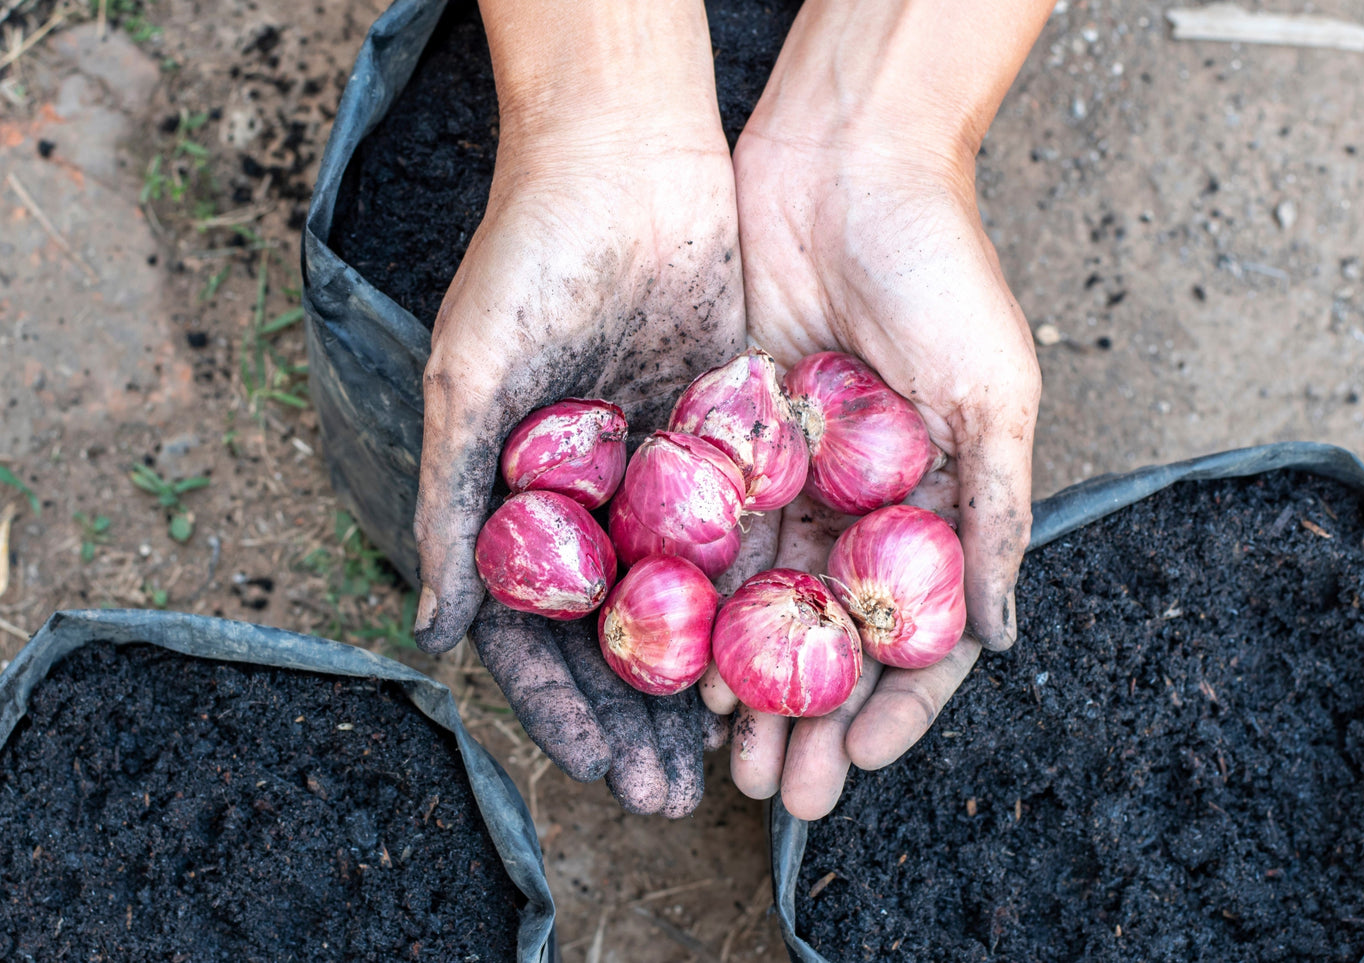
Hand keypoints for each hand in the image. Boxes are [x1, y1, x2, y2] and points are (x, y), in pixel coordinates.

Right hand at [411, 0, 740, 815]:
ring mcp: (658, 479)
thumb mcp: (471, 382)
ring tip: (729, 756)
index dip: (560, 708)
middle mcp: (589, 503)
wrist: (624, 161)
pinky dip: (755, 604)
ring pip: (683, 603)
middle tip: (672, 794)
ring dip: (702, 682)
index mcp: (516, 501)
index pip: (533, 632)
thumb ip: (452, 503)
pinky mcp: (725, 444)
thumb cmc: (528, 260)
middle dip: (638, 719)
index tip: (596, 768)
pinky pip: (742, 538)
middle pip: (615, 637)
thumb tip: (438, 635)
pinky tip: (780, 662)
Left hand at [704, 0, 1049, 819]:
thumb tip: (998, 634)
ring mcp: (792, 480)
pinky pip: (709, 537)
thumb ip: (995, 512)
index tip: (863, 762)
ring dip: (747, 684)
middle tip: (780, 793)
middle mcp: (860, 505)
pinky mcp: (729, 444)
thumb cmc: (943, 267)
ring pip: (765, 606)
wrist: (845, 163)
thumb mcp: (995, 393)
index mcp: (934, 502)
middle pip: (831, 639)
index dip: (897, 705)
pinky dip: (697, 605)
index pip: (916, 630)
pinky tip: (679, 664)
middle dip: (810, 719)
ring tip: (725, 757)